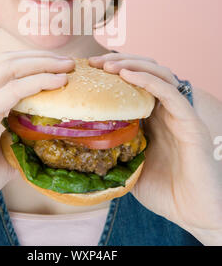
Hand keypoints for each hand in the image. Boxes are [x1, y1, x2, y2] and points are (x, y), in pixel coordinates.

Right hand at [0, 50, 74, 226]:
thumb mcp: (1, 151)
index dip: (34, 62)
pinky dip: (35, 82)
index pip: (5, 67)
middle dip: (42, 57)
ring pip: (9, 68)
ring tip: (67, 66)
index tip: (60, 66)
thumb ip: (18, 137)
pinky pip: (9, 92)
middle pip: (9, 61)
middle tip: (70, 62)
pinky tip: (56, 82)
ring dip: (42, 64)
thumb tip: (43, 136)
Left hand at [89, 52, 221, 237]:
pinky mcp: (190, 122)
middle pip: (146, 71)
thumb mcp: (130, 169)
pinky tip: (128, 75)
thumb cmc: (165, 193)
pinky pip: (170, 93)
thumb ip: (113, 154)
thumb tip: (80, 151)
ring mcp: (179, 114)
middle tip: (94, 62)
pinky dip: (148, 80)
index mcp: (153, 117)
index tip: (89, 69)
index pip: (135, 82)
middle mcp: (167, 110)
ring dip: (132, 65)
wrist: (194, 214)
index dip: (114, 71)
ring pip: (159, 74)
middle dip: (120, 61)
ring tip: (109, 66)